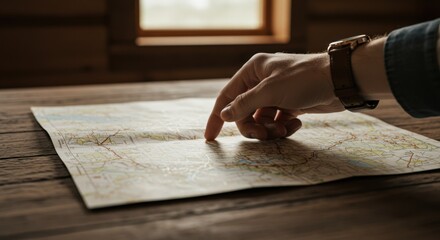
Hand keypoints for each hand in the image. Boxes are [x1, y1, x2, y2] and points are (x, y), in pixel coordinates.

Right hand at [204, 53, 344, 140]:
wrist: (340, 81)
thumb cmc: (304, 80)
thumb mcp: (271, 91)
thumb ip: (245, 104)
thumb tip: (225, 114)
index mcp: (253, 71)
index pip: (227, 96)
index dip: (217, 117)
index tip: (210, 138)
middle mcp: (261, 82)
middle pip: (244, 113)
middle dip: (254, 127)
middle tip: (265, 135)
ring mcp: (276, 94)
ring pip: (261, 120)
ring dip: (270, 129)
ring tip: (284, 130)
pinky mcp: (289, 104)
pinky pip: (277, 121)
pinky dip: (283, 126)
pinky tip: (296, 124)